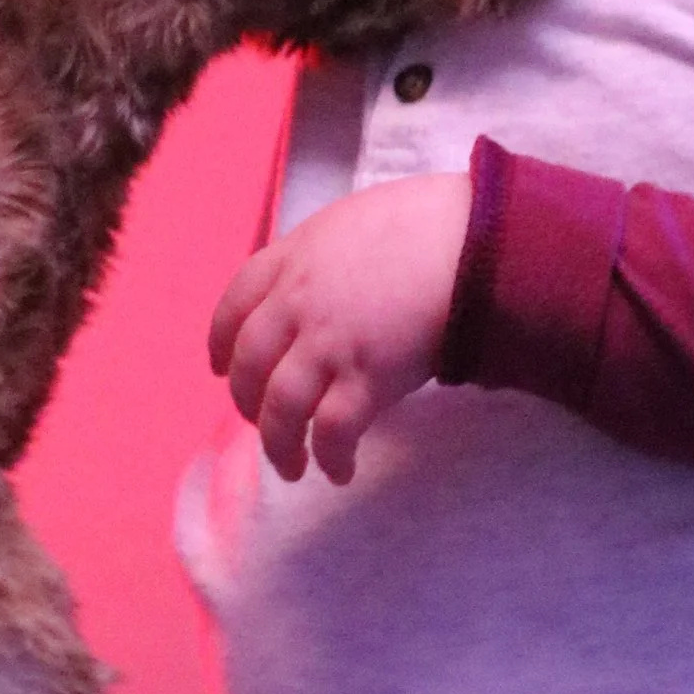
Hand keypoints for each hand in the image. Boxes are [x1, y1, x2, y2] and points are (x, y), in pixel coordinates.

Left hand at [208, 176, 471, 483]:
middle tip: (263, 423)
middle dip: (248, 402)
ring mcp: (329, 342)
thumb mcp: (352, 221)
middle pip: (249, 364)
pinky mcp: (368, 377)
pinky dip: (330, 458)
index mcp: (294, 257)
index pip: (235, 305)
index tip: (221, 369)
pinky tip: (338, 471)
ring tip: (291, 468)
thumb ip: (325, 256)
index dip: (222, 344)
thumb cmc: (427, 223)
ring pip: (280, 407)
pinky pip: (332, 431)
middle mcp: (299, 302)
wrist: (472, 240)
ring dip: (279, 446)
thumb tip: (328, 285)